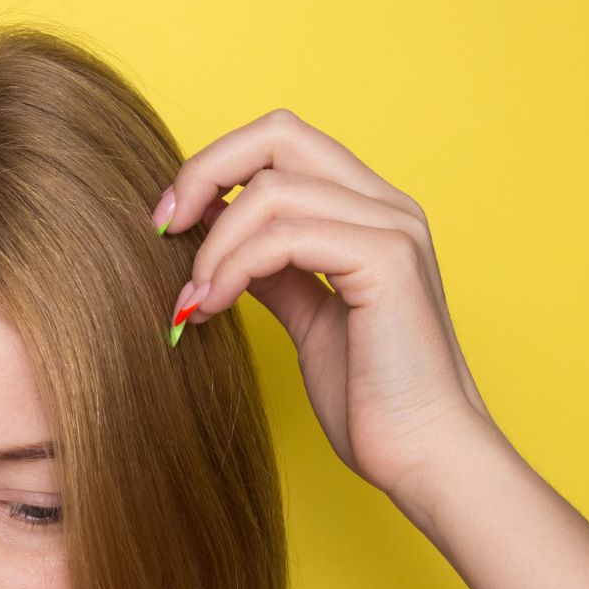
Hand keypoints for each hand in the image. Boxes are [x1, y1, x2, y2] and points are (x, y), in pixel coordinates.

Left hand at [153, 108, 497, 512]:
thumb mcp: (307, 316)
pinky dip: (234, 267)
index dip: (216, 166)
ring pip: (270, 190)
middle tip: (164, 227)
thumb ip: (272, 268)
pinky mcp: (387, 261)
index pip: (283, 141)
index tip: (170, 219)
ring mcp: (392, 228)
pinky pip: (285, 235)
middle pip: (278, 132)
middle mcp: (387, 206)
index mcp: (370, 211)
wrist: (423, 457)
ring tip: (194, 299)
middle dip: (205, 172)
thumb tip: (214, 234)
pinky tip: (214, 305)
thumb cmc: (370, 399)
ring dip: (213, 244)